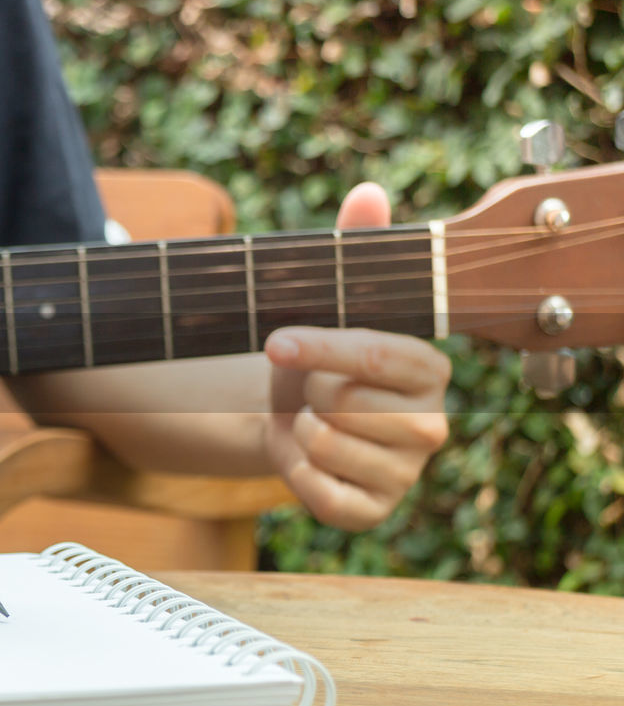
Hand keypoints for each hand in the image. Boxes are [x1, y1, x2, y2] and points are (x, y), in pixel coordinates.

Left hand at [261, 183, 450, 529]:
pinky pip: (317, 491)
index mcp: (429, 368)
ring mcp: (404, 474)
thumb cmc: (318, 353)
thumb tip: (367, 192)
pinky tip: (301, 454)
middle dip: (306, 392)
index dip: (320, 348)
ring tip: (307, 418)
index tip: (274, 340)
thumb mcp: (330, 297)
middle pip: (345, 404)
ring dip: (296, 429)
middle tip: (310, 388)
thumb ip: (353, 245)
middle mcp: (431, 425)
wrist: (292, 414)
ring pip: (326, 446)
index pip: (377, 356)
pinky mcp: (369, 512)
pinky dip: (292, 469)